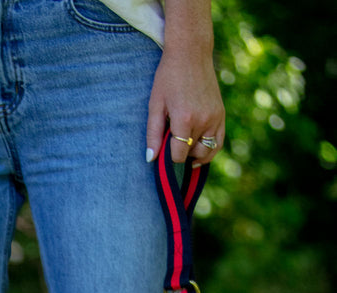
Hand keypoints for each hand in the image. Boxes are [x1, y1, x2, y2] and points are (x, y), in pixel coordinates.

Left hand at [146, 44, 224, 165]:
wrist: (191, 52)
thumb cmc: (168, 77)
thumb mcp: (155, 105)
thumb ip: (153, 134)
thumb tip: (151, 159)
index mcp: (184, 120)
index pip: (178, 155)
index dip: (168, 158)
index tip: (163, 150)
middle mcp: (203, 121)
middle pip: (191, 153)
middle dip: (180, 154)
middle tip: (171, 145)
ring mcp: (215, 117)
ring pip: (207, 152)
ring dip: (195, 154)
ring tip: (185, 150)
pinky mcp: (221, 114)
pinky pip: (218, 142)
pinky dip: (209, 150)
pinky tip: (198, 151)